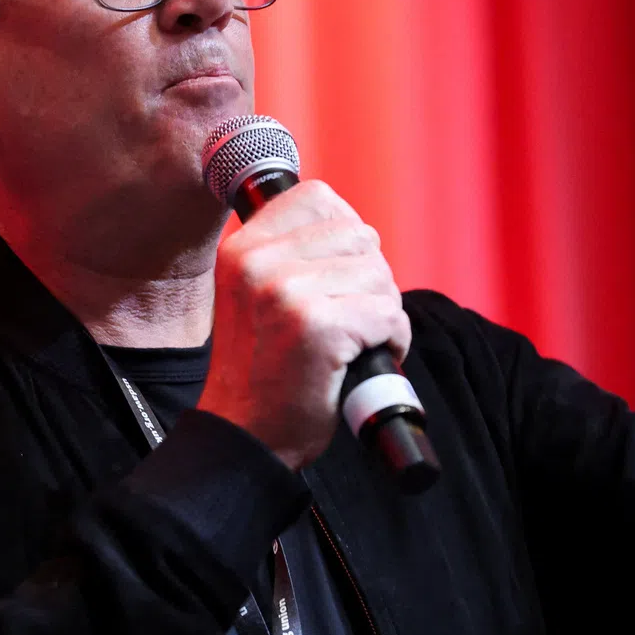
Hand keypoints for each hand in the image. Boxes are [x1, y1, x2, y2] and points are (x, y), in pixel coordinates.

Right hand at [197, 180, 410, 469]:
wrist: (247, 436)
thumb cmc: (265, 369)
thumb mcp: (256, 294)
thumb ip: (292, 254)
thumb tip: (357, 230)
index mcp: (242, 248)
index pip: (317, 198)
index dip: (346, 234)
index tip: (339, 274)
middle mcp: (258, 263)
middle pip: (360, 236)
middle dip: (369, 279)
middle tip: (350, 317)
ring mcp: (286, 294)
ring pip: (379, 275)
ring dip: (382, 311)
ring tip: (355, 340)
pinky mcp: (318, 328)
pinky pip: (389, 314)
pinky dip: (393, 339)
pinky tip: (366, 358)